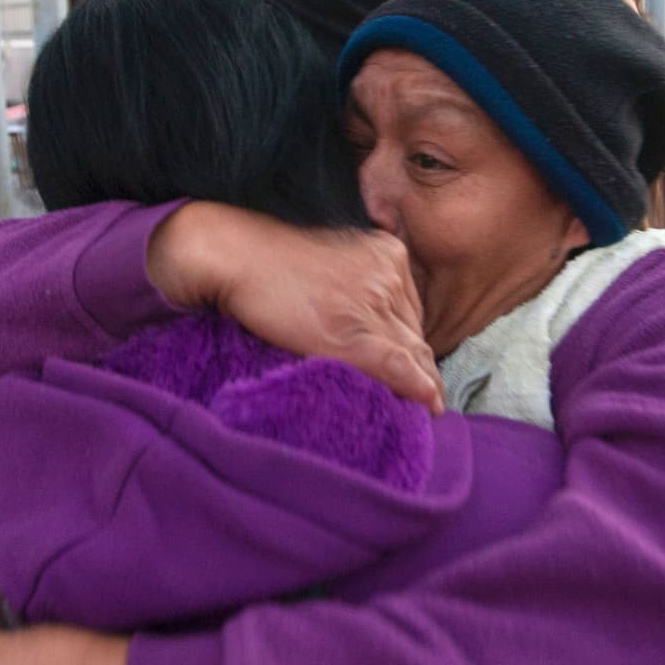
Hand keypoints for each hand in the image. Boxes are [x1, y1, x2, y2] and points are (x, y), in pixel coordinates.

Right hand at [148, 202, 443, 412]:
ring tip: (424, 411)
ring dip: (419, 384)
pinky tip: (429, 407)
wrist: (235, 258)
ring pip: (411, 353)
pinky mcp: (354, 333)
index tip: (412, 370)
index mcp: (387, 253)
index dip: (411, 345)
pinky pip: (397, 366)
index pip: (410, 311)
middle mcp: (389, 275)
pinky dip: (416, 388)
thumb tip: (368, 327)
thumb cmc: (269, 263)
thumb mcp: (330, 264)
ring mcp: (374, 303)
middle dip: (419, 366)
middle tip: (423, 399)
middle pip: (414, 333)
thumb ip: (356, 287)